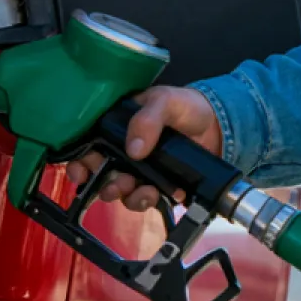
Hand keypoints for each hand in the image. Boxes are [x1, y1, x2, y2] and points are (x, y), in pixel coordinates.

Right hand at [64, 85, 222, 211]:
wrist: (220, 125)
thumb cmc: (188, 105)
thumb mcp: (166, 100)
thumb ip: (148, 118)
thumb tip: (133, 150)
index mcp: (118, 126)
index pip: (89, 145)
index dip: (81, 161)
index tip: (81, 173)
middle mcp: (124, 149)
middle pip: (101, 173)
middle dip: (104, 184)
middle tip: (117, 185)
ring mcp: (140, 168)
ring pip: (121, 189)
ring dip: (126, 195)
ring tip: (143, 191)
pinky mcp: (157, 183)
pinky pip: (144, 198)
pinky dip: (149, 200)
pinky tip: (163, 193)